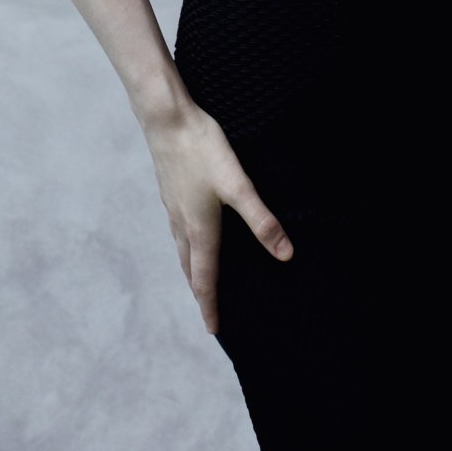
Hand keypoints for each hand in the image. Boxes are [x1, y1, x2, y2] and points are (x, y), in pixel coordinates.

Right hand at [142, 98, 292, 335]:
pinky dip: (185, 247)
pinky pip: (177, 231)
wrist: (166, 119)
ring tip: (199, 282)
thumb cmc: (202, 149)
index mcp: (200, 229)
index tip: (214, 331)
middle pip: (190, 269)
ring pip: (181, 250)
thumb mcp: (238, 184)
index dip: (210, 306)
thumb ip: (261, 220)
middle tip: (208, 314)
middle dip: (200, 293)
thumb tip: (285, 254)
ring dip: (191, 271)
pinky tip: (190, 235)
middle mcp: (183, 224)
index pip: (205, 279)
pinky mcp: (171, 192)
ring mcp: (173, 208)